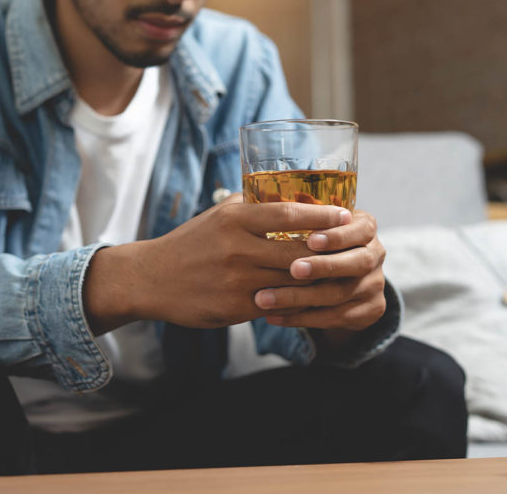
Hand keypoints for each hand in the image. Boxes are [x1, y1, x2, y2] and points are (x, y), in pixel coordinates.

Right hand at [83, 199, 351, 334]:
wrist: (151, 278)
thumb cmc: (189, 243)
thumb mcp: (217, 217)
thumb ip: (251, 208)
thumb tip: (291, 198)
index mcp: (233, 220)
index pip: (288, 214)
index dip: (322, 216)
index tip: (346, 216)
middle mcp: (236, 249)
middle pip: (297, 251)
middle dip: (330, 251)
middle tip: (355, 248)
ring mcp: (236, 281)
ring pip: (291, 281)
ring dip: (317, 280)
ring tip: (341, 274)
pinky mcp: (234, 307)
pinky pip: (275, 305)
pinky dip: (294, 302)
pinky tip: (310, 299)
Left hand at [253, 210, 386, 331]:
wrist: (333, 278)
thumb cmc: (310, 241)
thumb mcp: (308, 223)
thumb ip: (294, 214)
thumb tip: (256, 200)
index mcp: (364, 227)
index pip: (360, 228)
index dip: (338, 235)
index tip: (311, 239)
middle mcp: (375, 255)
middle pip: (357, 262)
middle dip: (323, 266)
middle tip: (293, 269)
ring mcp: (375, 285)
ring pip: (339, 295)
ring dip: (299, 297)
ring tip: (264, 298)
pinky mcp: (369, 311)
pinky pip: (334, 318)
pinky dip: (300, 318)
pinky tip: (273, 317)